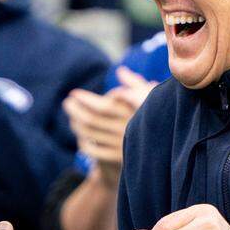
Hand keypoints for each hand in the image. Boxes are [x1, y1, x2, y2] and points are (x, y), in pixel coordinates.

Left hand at [64, 67, 154, 185]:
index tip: (74, 94)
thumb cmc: (153, 115)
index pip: (103, 106)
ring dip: (76, 124)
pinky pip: (93, 151)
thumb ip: (134, 83)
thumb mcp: (149, 97)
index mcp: (132, 113)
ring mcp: (121, 145)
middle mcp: (126, 129)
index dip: (86, 100)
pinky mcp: (118, 159)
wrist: (162, 150)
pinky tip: (80, 135)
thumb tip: (121, 71)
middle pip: (92, 119)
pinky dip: (83, 142)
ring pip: (91, 134)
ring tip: (71, 116)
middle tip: (67, 102)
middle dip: (76, 110)